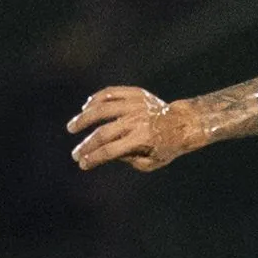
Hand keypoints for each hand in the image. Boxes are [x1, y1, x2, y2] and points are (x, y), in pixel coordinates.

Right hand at [67, 86, 202, 171]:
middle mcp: (137, 120)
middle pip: (103, 132)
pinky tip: (86, 108)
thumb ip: (127, 160)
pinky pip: (110, 93)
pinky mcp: (136, 93)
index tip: (82, 164)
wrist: (185, 122)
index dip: (93, 158)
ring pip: (101, 108)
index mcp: (142, 139)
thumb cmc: (167, 146)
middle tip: (75, 153)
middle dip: (86, 145)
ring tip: (72, 127)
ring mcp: (135, 104)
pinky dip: (95, 99)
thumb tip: (105, 153)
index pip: (110, 151)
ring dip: (83, 119)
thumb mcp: (151, 162)